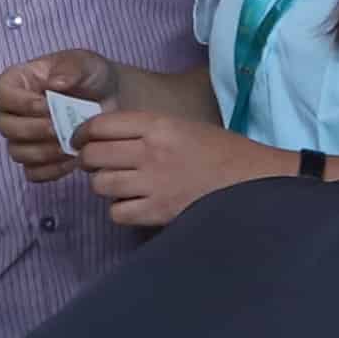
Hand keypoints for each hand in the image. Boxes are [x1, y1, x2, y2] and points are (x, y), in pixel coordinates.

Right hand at [0, 48, 124, 184]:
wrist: (114, 98)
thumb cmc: (92, 75)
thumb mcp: (85, 63)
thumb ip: (70, 69)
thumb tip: (54, 84)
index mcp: (17, 82)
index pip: (1, 94)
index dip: (20, 103)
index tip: (47, 105)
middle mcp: (14, 111)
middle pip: (5, 127)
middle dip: (33, 130)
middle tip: (60, 129)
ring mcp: (23, 137)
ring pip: (17, 152)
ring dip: (42, 152)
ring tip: (70, 147)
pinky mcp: (38, 158)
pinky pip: (34, 172)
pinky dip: (51, 170)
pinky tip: (72, 161)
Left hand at [66, 94, 267, 231]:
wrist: (256, 180)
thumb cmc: (222, 151)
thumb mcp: (184, 126)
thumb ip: (145, 130)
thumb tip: (103, 138)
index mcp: (159, 125)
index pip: (100, 125)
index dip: (83, 133)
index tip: (82, 140)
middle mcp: (151, 152)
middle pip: (92, 156)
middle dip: (88, 160)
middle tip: (97, 164)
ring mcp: (154, 184)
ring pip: (100, 185)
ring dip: (104, 185)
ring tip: (118, 184)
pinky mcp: (159, 212)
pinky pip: (117, 212)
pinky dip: (120, 209)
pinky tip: (134, 204)